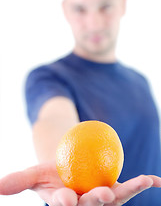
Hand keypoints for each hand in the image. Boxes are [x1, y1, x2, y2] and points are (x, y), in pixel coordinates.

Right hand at [0, 163, 160, 205]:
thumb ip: (19, 181)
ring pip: (116, 196)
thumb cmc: (52, 173)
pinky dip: (144, 183)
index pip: (64, 204)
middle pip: (93, 204)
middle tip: (102, 196)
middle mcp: (87, 204)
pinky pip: (130, 186)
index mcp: (67, 203)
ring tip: (142, 181)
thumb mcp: (36, 174)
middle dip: (97, 201)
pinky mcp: (116, 189)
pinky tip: (156, 180)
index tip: (64, 198)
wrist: (69, 167)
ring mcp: (104, 197)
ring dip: (128, 190)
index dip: (64, 202)